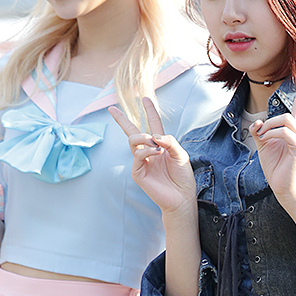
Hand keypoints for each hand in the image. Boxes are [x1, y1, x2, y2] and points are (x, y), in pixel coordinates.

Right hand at [109, 98, 196, 215]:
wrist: (182, 197)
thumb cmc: (182, 177)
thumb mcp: (181, 154)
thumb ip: (170, 141)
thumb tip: (154, 135)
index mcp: (160, 145)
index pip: (152, 124)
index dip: (149, 111)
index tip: (144, 98)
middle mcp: (149, 152)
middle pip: (131, 131)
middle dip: (121, 120)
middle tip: (112, 109)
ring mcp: (141, 162)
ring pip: (133, 140)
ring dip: (143, 137)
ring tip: (155, 144)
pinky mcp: (138, 172)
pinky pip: (138, 155)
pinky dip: (147, 151)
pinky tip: (157, 153)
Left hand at [250, 70, 295, 199]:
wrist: (281, 186)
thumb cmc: (275, 166)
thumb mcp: (263, 143)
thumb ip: (259, 130)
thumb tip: (257, 122)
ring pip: (286, 118)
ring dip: (269, 124)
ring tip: (262, 135)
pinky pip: (284, 132)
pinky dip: (270, 133)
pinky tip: (264, 140)